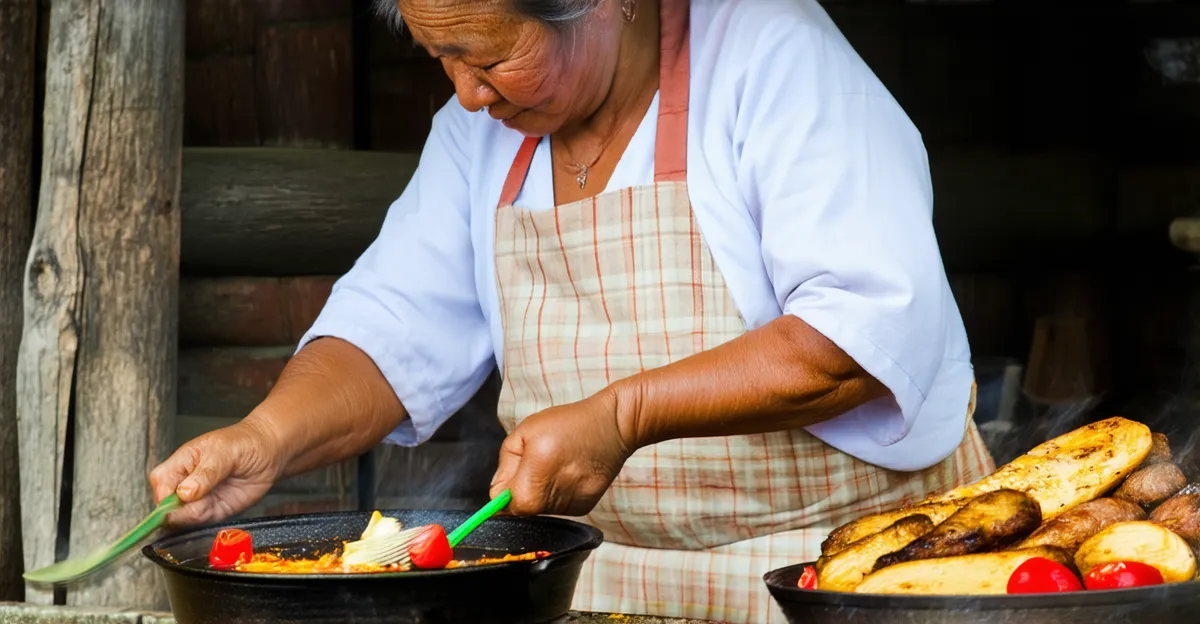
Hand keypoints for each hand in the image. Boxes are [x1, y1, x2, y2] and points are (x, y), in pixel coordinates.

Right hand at [149, 418, 285, 526]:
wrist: (269, 452)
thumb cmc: (245, 443)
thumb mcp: (225, 451)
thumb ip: (205, 473)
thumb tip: (184, 492)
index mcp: (181, 461)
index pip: (160, 482)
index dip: (166, 495)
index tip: (180, 499)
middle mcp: (185, 482)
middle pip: (166, 505)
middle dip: (179, 511)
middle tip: (200, 503)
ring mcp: (198, 499)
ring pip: (182, 518)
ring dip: (194, 518)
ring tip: (213, 502)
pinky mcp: (212, 512)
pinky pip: (201, 523)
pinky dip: (206, 523)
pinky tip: (218, 509)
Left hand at [489, 389, 634, 515]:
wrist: (613, 424)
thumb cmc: (567, 424)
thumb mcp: (525, 432)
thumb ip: (505, 465)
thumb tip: (500, 491)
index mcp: (531, 490)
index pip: (501, 505)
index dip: (506, 484)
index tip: (517, 468)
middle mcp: (550, 506)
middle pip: (522, 506)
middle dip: (524, 485)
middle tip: (539, 459)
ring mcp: (570, 509)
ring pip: (541, 505)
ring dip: (542, 488)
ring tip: (558, 462)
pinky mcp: (584, 507)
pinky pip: (559, 503)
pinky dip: (560, 489)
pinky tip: (572, 469)